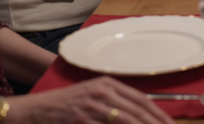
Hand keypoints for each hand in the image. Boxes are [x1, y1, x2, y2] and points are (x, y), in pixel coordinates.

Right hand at [7, 76, 173, 123]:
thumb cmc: (65, 105)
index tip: (169, 123)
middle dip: (154, 123)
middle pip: (135, 110)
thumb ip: (114, 101)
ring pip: (124, 120)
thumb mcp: (93, 96)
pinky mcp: (80, 119)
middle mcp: (102, 92)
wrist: (35, 109)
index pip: (140, 98)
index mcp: (108, 84)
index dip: (157, 112)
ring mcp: (91, 106)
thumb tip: (138, 113)